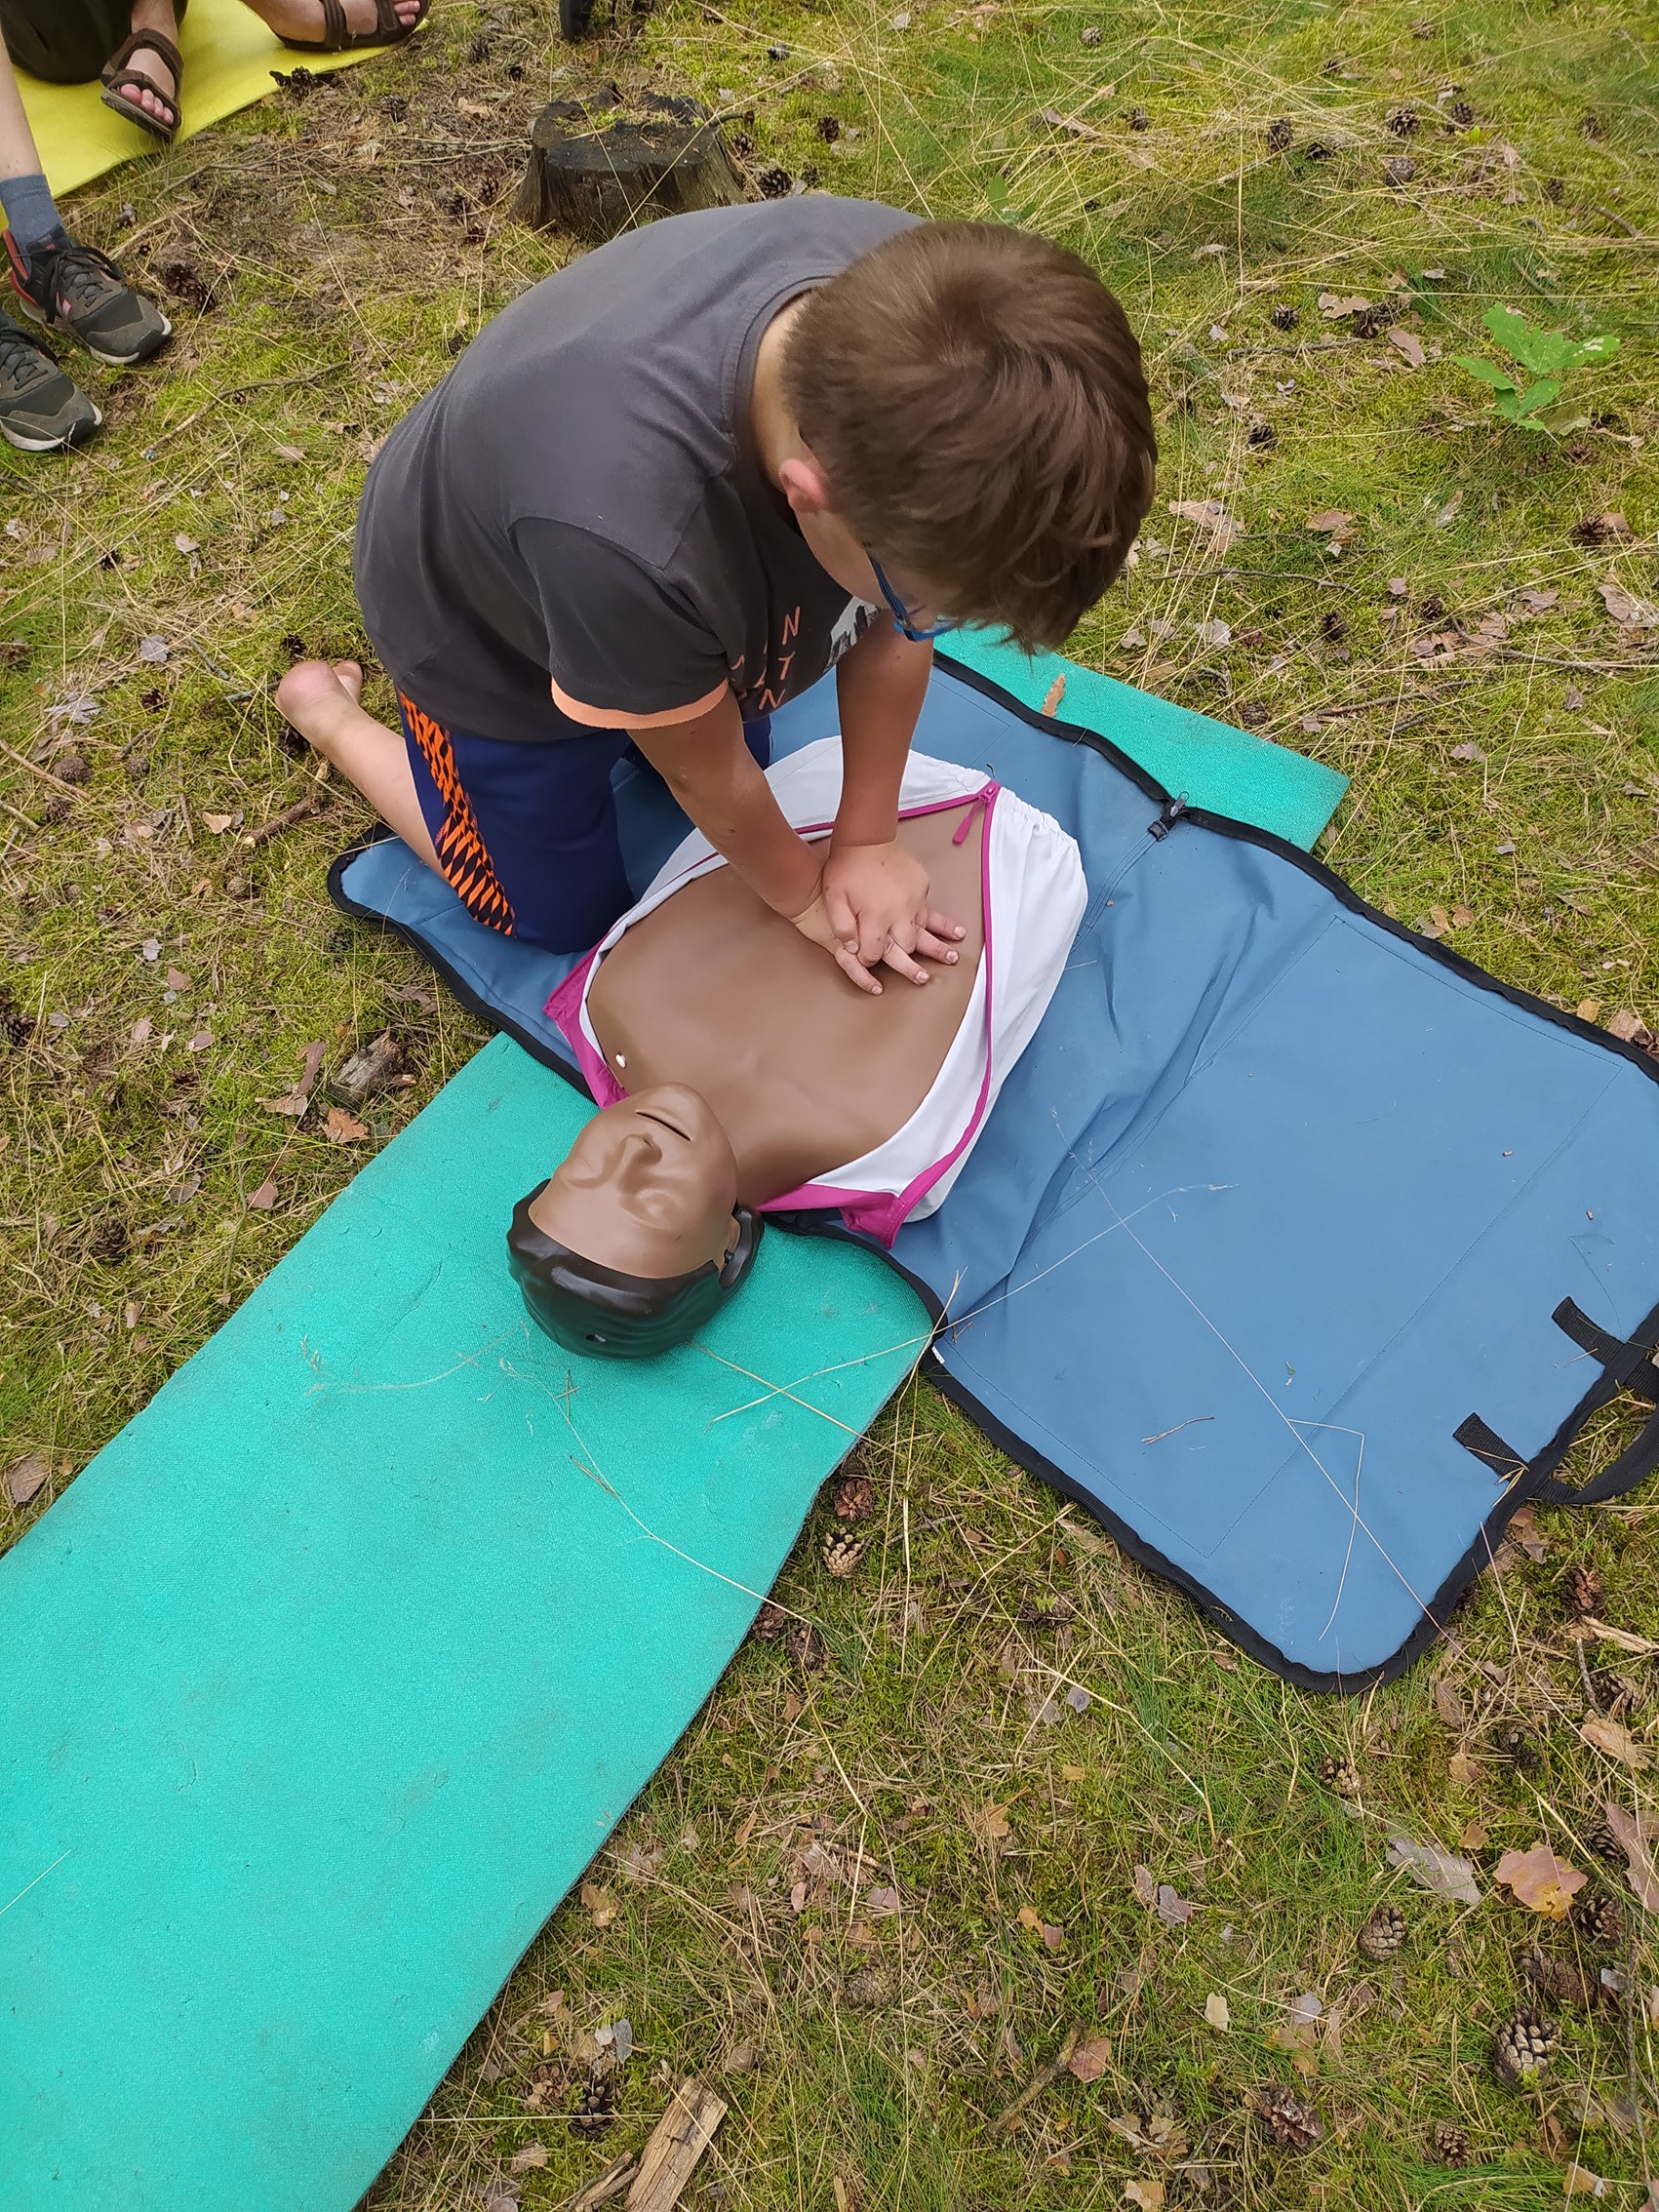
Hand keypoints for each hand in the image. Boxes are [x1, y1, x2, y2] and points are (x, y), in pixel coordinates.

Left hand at [814, 840, 965, 990]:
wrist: (866, 838)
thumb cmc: (846, 868)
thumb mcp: (833, 897)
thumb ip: (841, 926)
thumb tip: (851, 948)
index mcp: (875, 917)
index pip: (875, 952)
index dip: (869, 959)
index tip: (867, 959)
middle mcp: (898, 912)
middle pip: (905, 947)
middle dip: (910, 964)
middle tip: (922, 978)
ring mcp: (913, 900)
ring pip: (926, 930)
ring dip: (938, 947)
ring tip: (953, 958)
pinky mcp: (921, 888)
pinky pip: (931, 911)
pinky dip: (943, 923)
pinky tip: (956, 931)